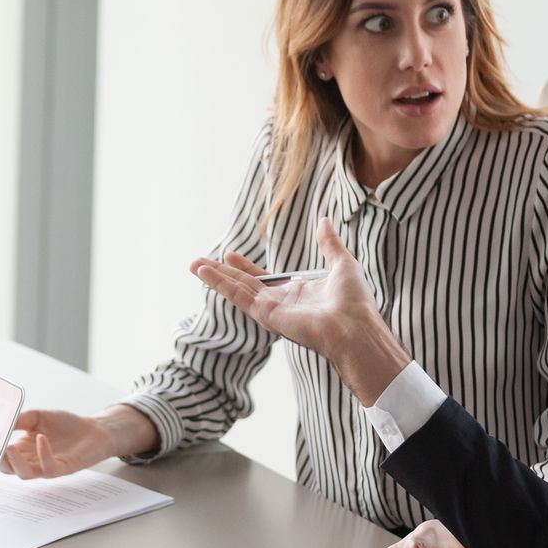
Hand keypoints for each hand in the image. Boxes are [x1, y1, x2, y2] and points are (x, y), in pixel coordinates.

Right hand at [1, 406, 158, 477]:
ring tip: (9, 448)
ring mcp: (46, 466)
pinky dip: (43, 453)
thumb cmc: (66, 425)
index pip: (1, 456)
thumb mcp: (38, 417)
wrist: (93, 430)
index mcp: (22, 449)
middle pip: (9, 469)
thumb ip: (20, 419)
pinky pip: (49, 467)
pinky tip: (41, 438)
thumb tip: (2, 419)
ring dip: (15, 463)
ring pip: (25, 473)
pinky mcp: (63, 468)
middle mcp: (32, 461)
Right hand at [190, 217, 408, 402]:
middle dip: (221, 273)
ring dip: (213, 277)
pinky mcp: (265, 314)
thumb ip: (329, 244)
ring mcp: (270, 309)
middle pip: (243, 283)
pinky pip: (238, 296)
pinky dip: (220, 284)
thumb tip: (325, 221)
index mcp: (296, 292)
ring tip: (193, 264)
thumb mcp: (342, 263)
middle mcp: (280, 302)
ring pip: (235, 288)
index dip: (246, 266)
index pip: (264, 278)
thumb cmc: (354, 302)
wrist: (354, 326)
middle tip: (199, 262)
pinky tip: (204, 273)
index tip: (230, 256)